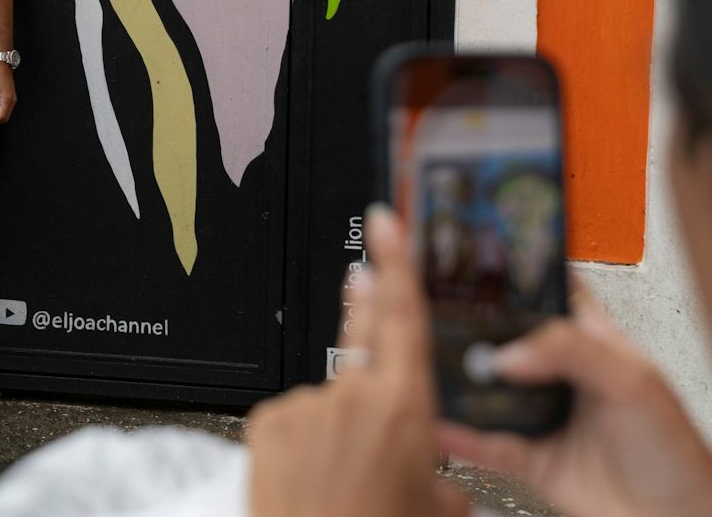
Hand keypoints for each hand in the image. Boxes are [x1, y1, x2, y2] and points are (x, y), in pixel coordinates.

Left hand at [245, 206, 466, 516]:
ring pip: (328, 403)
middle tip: (362, 269)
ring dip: (336, 429)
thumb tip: (445, 485)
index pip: (403, 318)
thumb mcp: (433, 511)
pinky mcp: (266, 421)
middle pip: (361, 334)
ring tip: (341, 481)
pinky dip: (302, 446)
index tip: (386, 223)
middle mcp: (352, 397)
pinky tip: (310, 479)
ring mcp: (305, 405)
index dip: (397, 263)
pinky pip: (292, 422)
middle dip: (364, 300)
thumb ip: (442, 483)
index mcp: (403, 408)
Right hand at [436, 285, 711, 516]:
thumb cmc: (677, 452)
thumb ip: (572, 351)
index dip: (516, 271)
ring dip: (461, 378)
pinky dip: (460, 435)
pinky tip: (441, 422)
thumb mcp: (632, 381)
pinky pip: (486, 443)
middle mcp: (561, 373)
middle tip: (433, 305)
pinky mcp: (531, 458)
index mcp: (590, 339)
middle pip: (506, 336)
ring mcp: (543, 415)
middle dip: (471, 323)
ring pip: (489, 388)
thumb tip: (510, 350)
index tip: (473, 253)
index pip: (547, 291)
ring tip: (428, 360)